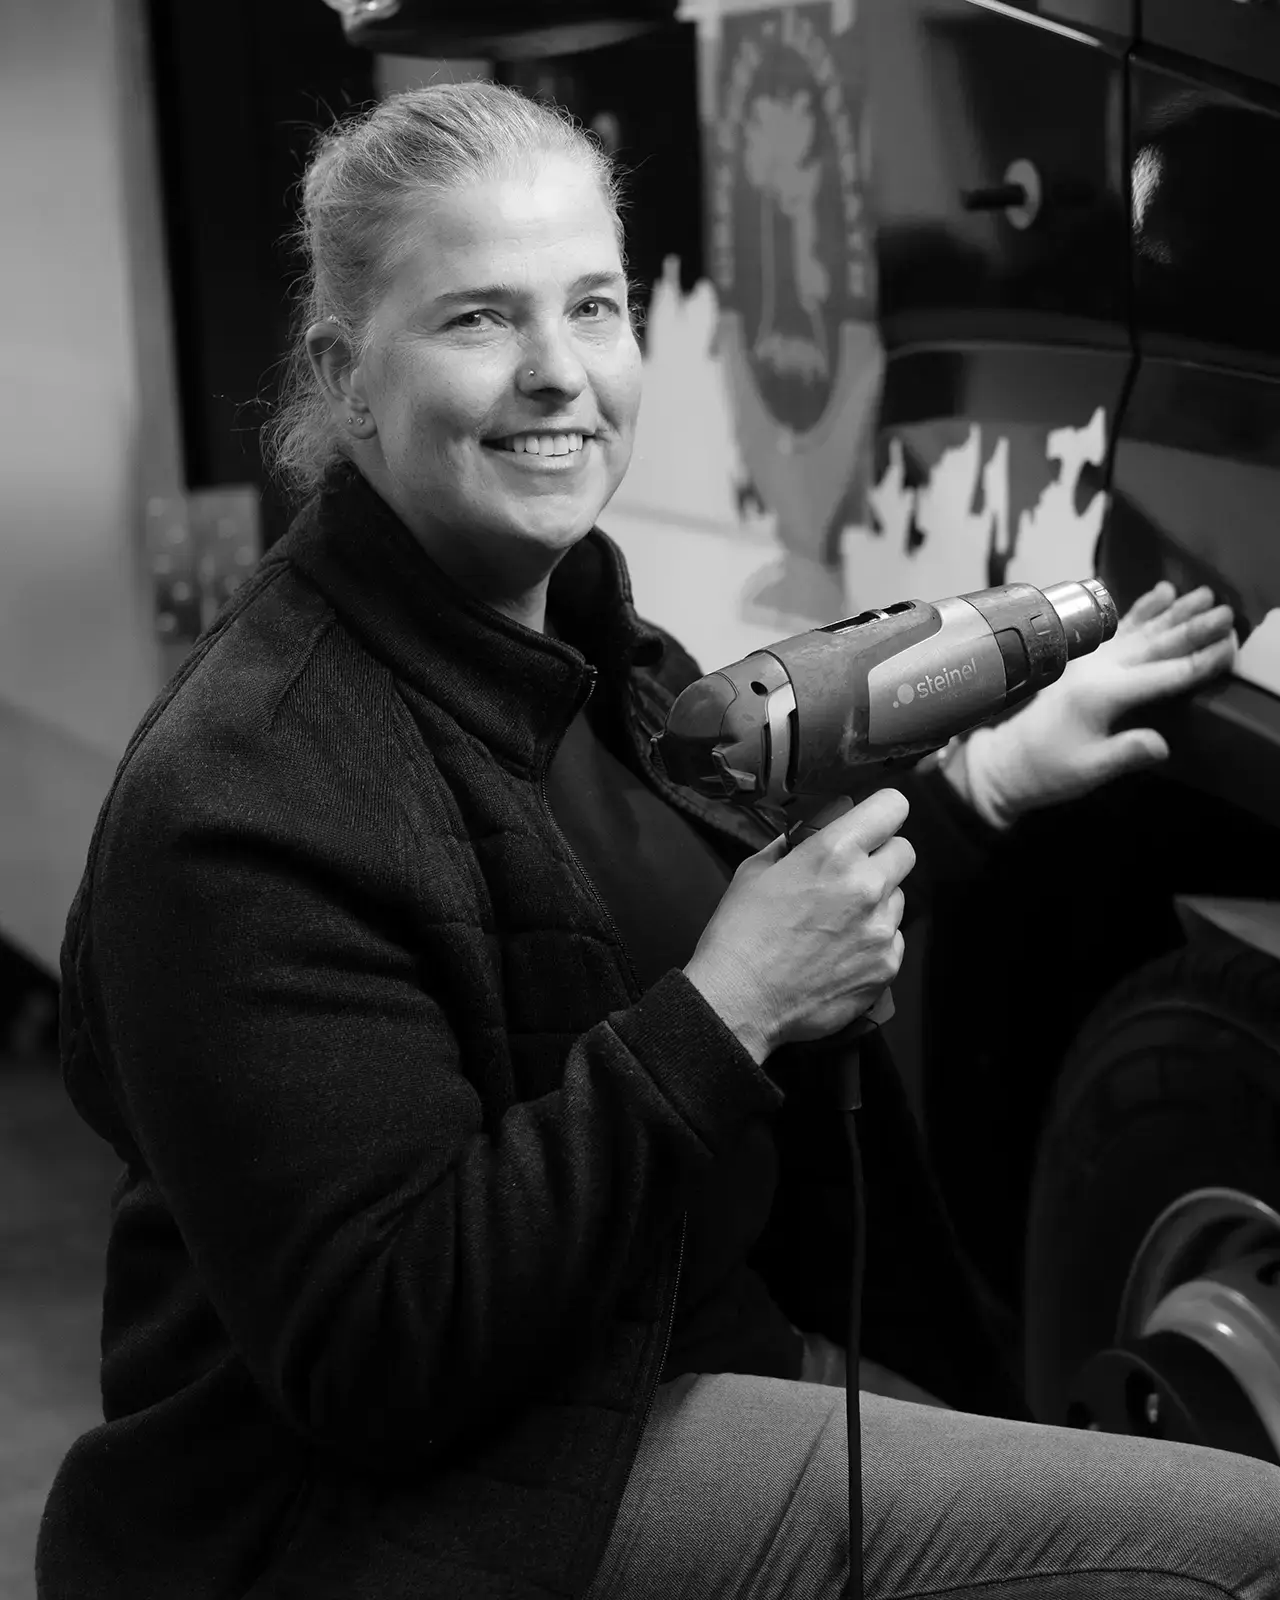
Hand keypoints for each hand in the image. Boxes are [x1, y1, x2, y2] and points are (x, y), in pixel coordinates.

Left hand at [951, 581, 1237, 827]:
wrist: (1002, 762)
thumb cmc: (1045, 770)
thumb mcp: (1088, 771)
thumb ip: (1125, 754)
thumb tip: (1161, 744)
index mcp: (1103, 695)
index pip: (1164, 675)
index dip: (1200, 662)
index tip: (1229, 647)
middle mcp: (1096, 670)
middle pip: (1155, 643)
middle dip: (1193, 627)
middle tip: (1224, 610)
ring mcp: (1087, 662)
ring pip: (1138, 630)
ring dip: (1171, 612)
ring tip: (1200, 593)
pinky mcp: (1079, 662)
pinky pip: (1115, 630)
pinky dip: (1139, 610)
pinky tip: (1157, 594)